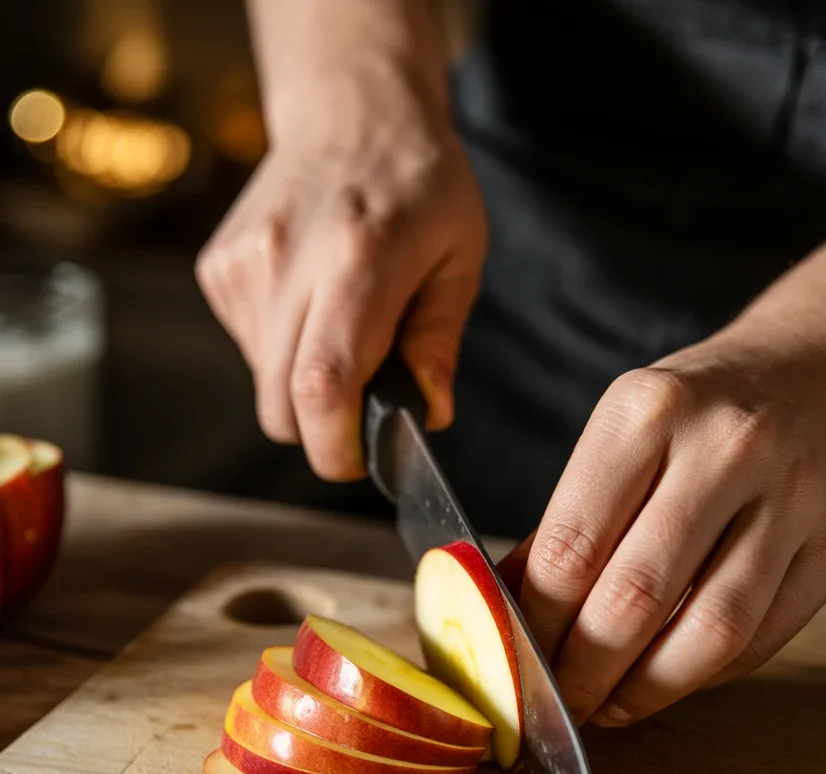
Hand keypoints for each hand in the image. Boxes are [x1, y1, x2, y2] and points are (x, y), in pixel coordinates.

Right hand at [196, 78, 485, 479]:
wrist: (350, 112)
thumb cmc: (420, 187)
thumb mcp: (459, 257)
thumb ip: (438, 341)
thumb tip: (430, 415)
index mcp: (359, 259)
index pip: (323, 383)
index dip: (336, 445)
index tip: (360, 461)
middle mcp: (287, 261)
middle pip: (282, 404)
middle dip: (322, 431)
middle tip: (365, 405)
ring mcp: (243, 265)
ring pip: (265, 384)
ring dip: (305, 385)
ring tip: (342, 325)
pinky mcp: (218, 269)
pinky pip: (250, 351)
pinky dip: (284, 350)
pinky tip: (311, 302)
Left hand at [501, 332, 825, 726]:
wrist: (811, 382)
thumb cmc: (693, 419)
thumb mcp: (619, 439)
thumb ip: (564, 526)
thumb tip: (500, 612)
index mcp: (648, 412)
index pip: (572, 546)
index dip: (537, 625)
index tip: (519, 662)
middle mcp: (726, 447)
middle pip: (637, 597)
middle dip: (586, 671)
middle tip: (563, 701)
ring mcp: (792, 498)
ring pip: (710, 631)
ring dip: (648, 689)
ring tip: (611, 706)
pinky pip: (760, 641)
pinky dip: (704, 675)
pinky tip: (670, 678)